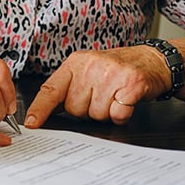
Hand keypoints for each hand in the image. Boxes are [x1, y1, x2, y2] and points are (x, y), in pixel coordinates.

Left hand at [23, 45, 170, 126]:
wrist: (153, 61)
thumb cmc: (117, 70)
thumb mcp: (88, 70)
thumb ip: (68, 87)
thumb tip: (45, 111)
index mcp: (76, 63)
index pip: (51, 88)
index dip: (40, 108)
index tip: (31, 123)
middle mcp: (91, 66)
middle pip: (75, 108)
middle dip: (86, 110)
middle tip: (101, 97)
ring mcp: (111, 74)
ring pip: (96, 114)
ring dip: (105, 112)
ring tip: (114, 96)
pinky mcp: (131, 84)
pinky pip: (117, 114)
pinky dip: (122, 115)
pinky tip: (125, 101)